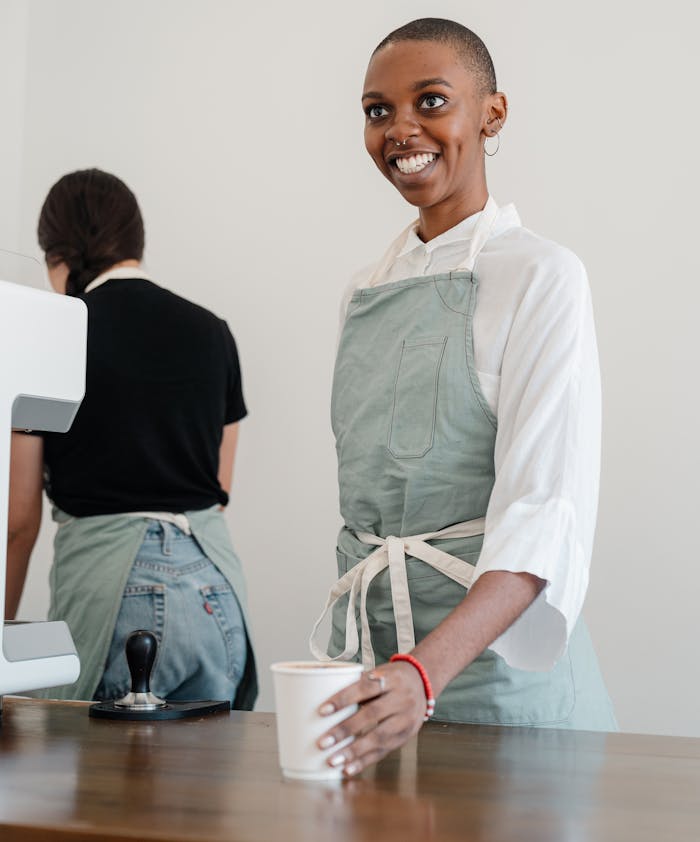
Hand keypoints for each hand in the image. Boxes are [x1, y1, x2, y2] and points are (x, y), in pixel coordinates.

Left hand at [316, 662, 426, 776]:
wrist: (423, 683)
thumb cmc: (392, 678)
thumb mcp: (379, 672)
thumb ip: (357, 684)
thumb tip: (323, 697)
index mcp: (391, 679)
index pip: (365, 687)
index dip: (343, 699)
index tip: (322, 711)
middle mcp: (401, 699)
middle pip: (371, 715)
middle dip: (345, 730)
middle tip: (323, 742)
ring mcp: (405, 719)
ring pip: (378, 737)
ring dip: (353, 751)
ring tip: (332, 760)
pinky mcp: (405, 736)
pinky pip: (384, 751)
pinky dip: (364, 761)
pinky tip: (348, 769)